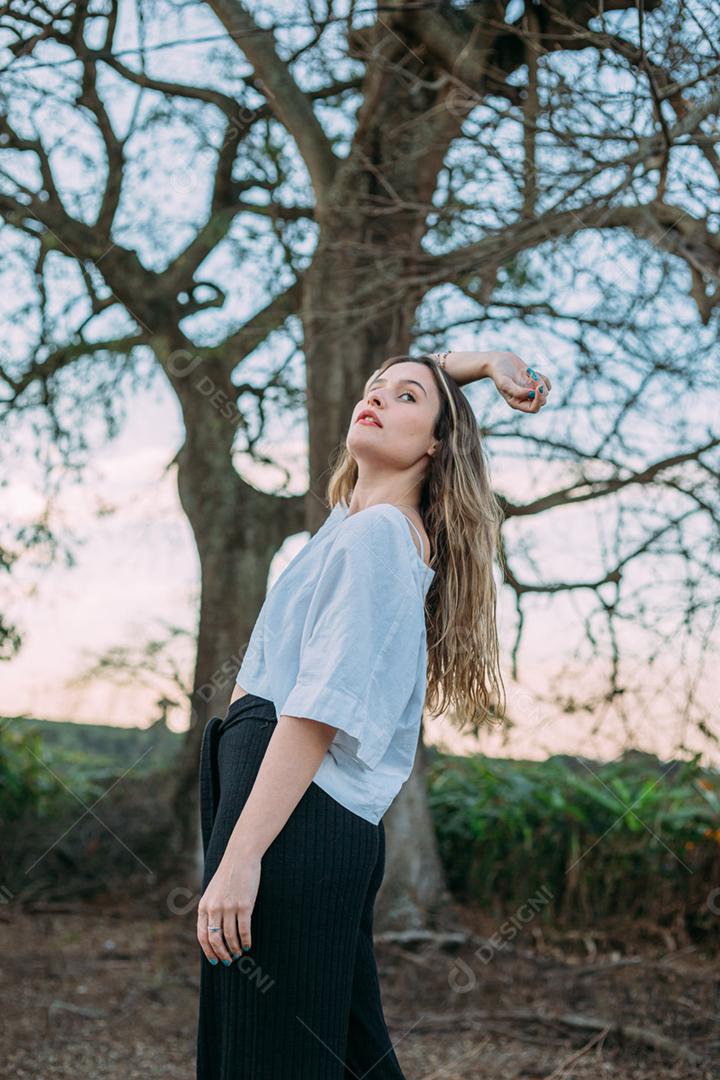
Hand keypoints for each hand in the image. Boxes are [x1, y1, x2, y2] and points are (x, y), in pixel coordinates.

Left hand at [197, 849, 261, 963]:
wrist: (240, 857)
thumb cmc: (228, 875)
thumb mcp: (212, 892)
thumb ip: (210, 910)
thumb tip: (213, 933)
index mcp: (204, 906)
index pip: (202, 936)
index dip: (208, 951)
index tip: (214, 961)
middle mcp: (214, 908)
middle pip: (215, 940)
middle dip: (222, 954)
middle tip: (229, 961)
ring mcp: (229, 907)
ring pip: (230, 937)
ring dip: (235, 949)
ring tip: (239, 953)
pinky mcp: (244, 905)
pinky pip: (244, 930)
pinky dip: (246, 940)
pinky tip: (248, 945)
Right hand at [487, 352, 551, 412]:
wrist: (498, 361)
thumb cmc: (499, 373)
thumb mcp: (505, 383)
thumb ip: (517, 392)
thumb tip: (532, 394)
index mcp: (516, 403)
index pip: (534, 408)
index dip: (538, 400)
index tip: (538, 388)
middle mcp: (524, 399)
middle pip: (542, 401)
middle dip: (540, 389)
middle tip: (532, 376)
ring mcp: (530, 391)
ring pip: (545, 391)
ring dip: (540, 381)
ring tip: (529, 372)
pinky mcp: (534, 383)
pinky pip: (546, 384)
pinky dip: (542, 378)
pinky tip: (531, 372)